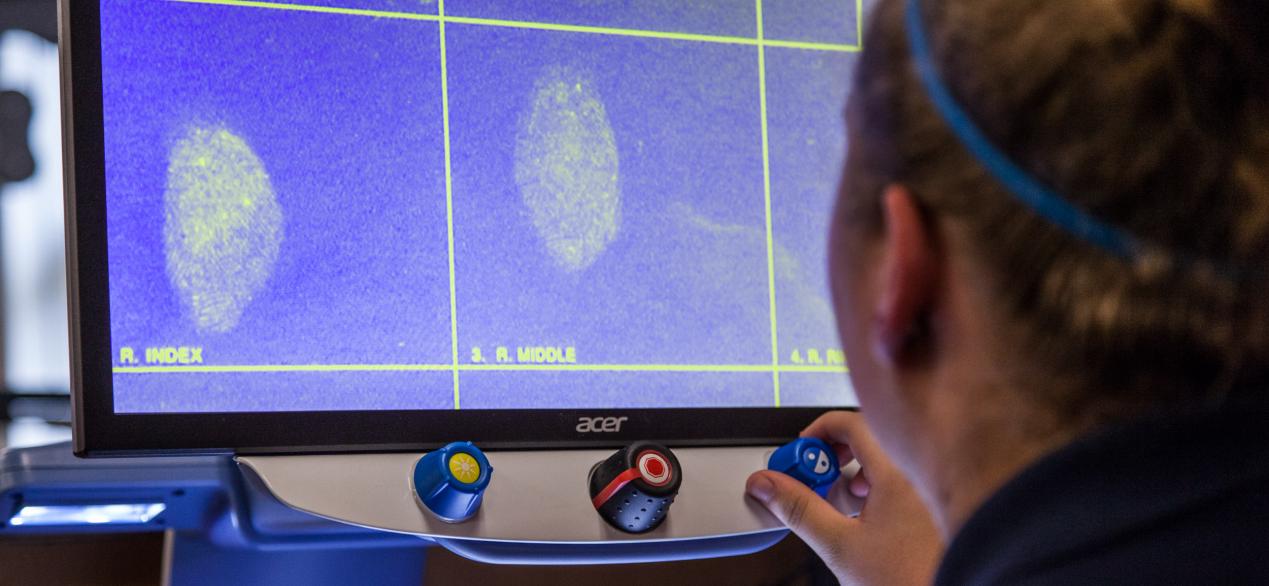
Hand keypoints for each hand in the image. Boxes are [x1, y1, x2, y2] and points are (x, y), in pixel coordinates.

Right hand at [746, 411, 942, 585]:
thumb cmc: (908, 581)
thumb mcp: (839, 546)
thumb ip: (799, 510)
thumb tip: (768, 484)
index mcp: (898, 474)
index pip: (853, 423)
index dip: (818, 431)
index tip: (800, 454)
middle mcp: (919, 475)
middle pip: (868, 438)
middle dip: (833, 453)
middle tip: (812, 476)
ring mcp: (929, 491)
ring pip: (885, 459)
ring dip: (854, 469)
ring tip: (838, 497)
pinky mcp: (933, 509)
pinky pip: (901, 478)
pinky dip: (876, 485)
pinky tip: (865, 514)